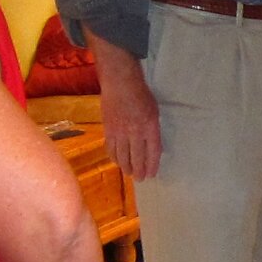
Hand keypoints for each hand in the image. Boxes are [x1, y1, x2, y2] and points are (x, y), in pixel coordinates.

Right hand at [97, 55, 161, 179]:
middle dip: (139, 170)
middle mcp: (135, 132)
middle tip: (140, 179)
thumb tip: (152, 147)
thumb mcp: (154, 112)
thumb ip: (153, 129)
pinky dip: (114, 157)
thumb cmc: (141, 94)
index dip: (152, 165)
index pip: (153, 152)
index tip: (152, 174)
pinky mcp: (108, 129)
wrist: (120, 83)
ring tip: (129, 173)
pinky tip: (117, 162)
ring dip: (126, 166)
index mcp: (150, 127)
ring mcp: (120, 132)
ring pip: (122, 155)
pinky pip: (111, 148)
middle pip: (137, 157)